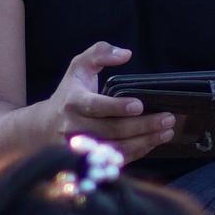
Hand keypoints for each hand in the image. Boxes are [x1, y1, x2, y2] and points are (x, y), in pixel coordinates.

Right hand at [38, 40, 172, 155]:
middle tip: (168, 118)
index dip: (117, 107)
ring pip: (117, 148)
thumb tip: (125, 54)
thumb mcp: (79, 67)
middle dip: (143, 125)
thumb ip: (100, 53)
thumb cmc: (70, 93)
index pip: (96, 106)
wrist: (46, 126)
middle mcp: (75, 127)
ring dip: (145, 141)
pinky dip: (137, 152)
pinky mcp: (89, 160)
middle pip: (112, 130)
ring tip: (167, 132)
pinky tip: (153, 142)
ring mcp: (82, 148)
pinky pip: (116, 159)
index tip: (139, 105)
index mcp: (73, 102)